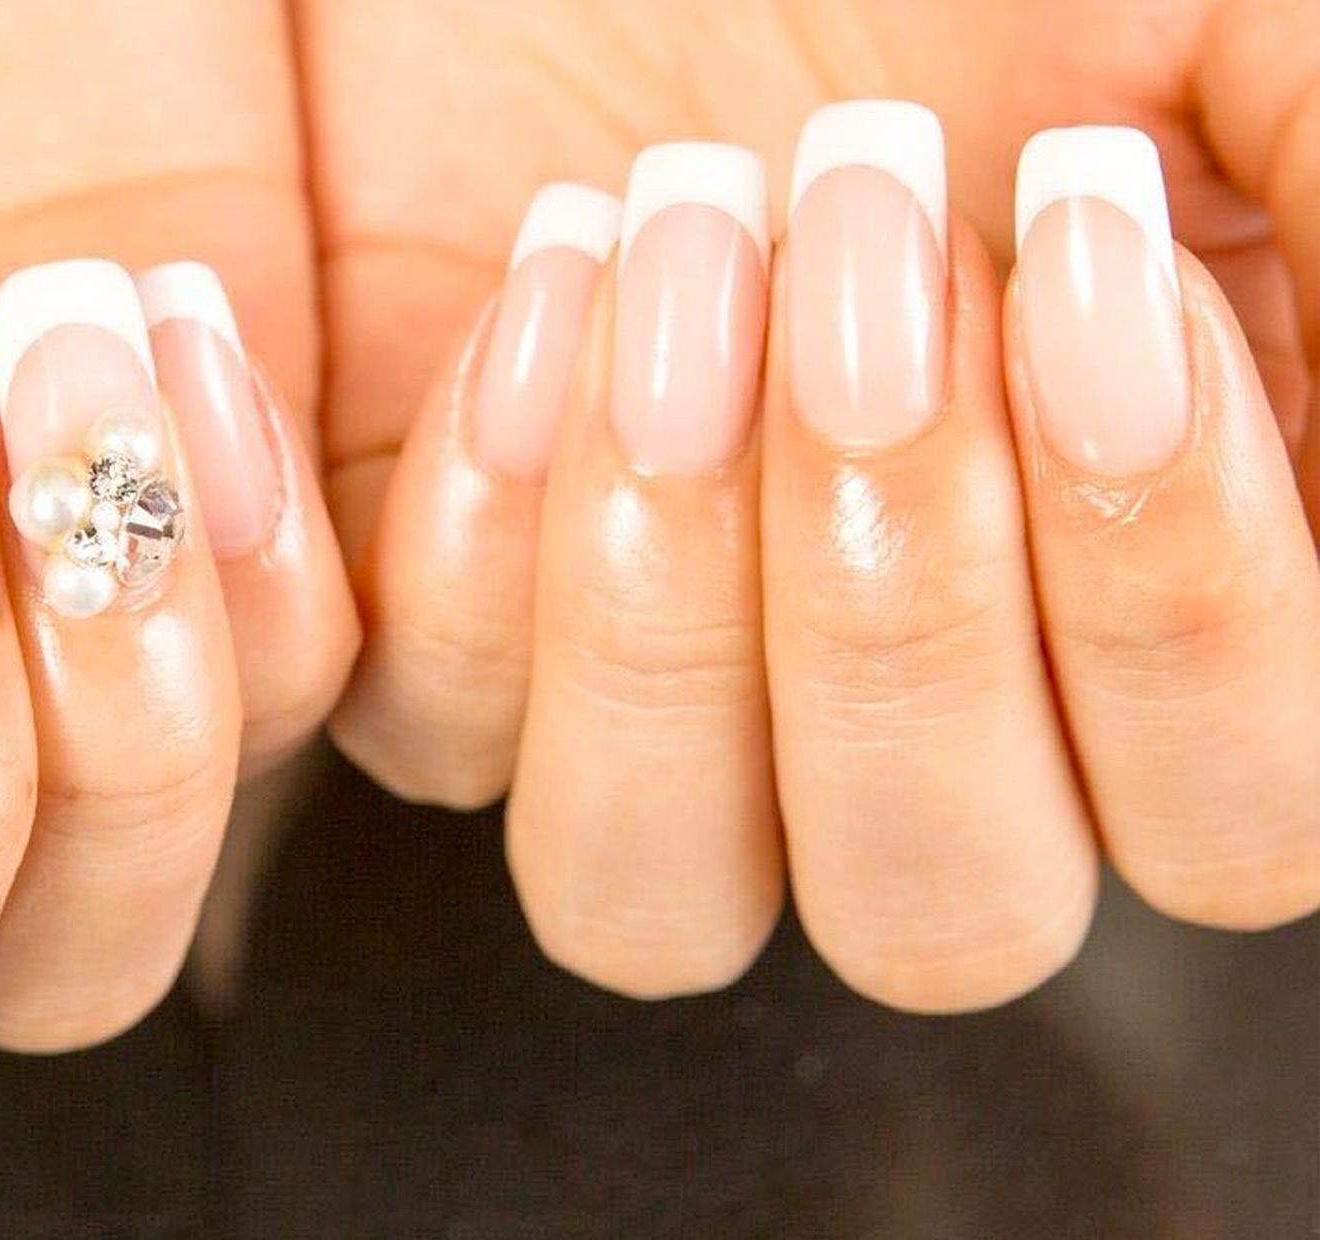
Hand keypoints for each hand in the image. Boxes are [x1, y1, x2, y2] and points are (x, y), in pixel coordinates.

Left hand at [314, 0, 1319, 1008]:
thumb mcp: (1226, 33)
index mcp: (1125, 596)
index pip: (1222, 816)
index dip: (1181, 605)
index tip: (1096, 270)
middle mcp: (897, 697)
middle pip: (935, 912)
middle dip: (905, 607)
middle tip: (866, 264)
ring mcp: (664, 683)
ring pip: (654, 897)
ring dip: (675, 619)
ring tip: (689, 269)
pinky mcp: (462, 621)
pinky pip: (440, 734)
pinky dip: (488, 543)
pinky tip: (550, 278)